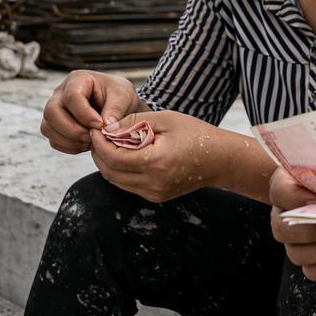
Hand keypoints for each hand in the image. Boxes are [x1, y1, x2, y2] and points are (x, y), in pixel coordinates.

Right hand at [40, 70, 141, 153]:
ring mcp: (55, 110)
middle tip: (92, 137)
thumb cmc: (119, 95)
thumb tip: (106, 125)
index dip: (83, 114)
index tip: (100, 125)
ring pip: (47, 127)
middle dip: (71, 130)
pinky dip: (69, 147)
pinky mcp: (55, 126)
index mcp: (78, 80)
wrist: (118, 105)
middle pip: (51, 112)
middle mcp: (61, 93)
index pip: (71, 97)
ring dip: (69, 140)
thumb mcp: (123, 96)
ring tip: (91, 142)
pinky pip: (53, 140)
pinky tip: (86, 145)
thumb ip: (116, 108)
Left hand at [89, 110, 226, 202]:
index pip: (114, 157)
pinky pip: (128, 185)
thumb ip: (134, 122)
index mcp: (156, 162)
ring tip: (108, 144)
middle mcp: (153, 182)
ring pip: (116, 181)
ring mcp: (154, 193)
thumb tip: (108, 128)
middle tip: (98, 136)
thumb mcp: (165, 119)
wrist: (219, 159)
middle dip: (99, 153)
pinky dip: (120, 170)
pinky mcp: (156, 196)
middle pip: (110, 172)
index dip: (100, 143)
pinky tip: (123, 155)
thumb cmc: (195, 133)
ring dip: (107, 163)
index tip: (95, 129)